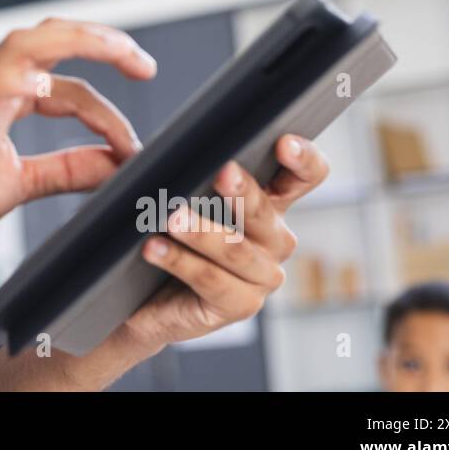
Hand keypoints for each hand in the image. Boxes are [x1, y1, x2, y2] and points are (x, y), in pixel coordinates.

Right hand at [0, 17, 156, 260]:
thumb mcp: (24, 181)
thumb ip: (70, 169)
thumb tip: (118, 163)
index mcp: (7, 96)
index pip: (69, 86)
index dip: (108, 113)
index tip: (134, 147)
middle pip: (51, 39)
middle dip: (102, 40)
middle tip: (144, 62)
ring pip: (26, 45)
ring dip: (75, 41)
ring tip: (115, 49)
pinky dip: (19, 79)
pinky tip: (46, 83)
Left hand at [117, 133, 328, 351]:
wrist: (143, 297)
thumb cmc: (166, 232)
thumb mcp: (181, 195)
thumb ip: (191, 171)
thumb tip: (179, 148)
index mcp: (270, 203)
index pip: (305, 176)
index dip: (303, 159)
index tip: (284, 143)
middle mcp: (274, 239)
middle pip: (265, 212)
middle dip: (243, 192)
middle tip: (221, 172)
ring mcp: (262, 276)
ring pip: (236, 250)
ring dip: (201, 232)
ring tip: (171, 218)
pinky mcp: (239, 306)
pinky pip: (211, 280)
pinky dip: (179, 262)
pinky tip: (153, 248)